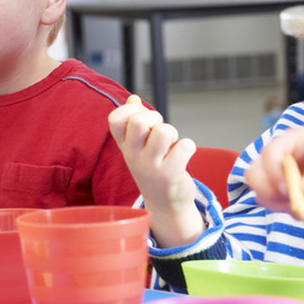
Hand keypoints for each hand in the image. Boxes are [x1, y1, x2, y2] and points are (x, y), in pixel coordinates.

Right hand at [107, 99, 201, 246]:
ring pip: (162, 131)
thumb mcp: (139, 145)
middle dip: (155, 119)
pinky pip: (184, 146)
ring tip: (170, 146)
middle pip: (139, 121)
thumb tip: (133, 98)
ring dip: (172, 133)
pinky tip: (182, 156)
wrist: (164, 204)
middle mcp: (133, 156)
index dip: (131, 111)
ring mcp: (151, 167)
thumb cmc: (153, 168)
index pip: (115, 118)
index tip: (141, 120)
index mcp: (124, 146)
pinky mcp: (170, 175)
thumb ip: (135, 120)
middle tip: (159, 133)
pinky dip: (188, 147)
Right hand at [246, 129, 303, 252]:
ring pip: (266, 197)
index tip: (288, 190)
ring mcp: (282, 179)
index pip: (268, 154)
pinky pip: (285, 210)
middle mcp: (280, 160)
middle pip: (254, 177)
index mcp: (290, 142)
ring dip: (292, 206)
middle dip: (273, 193)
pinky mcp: (290, 196)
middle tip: (295, 201)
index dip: (273, 173)